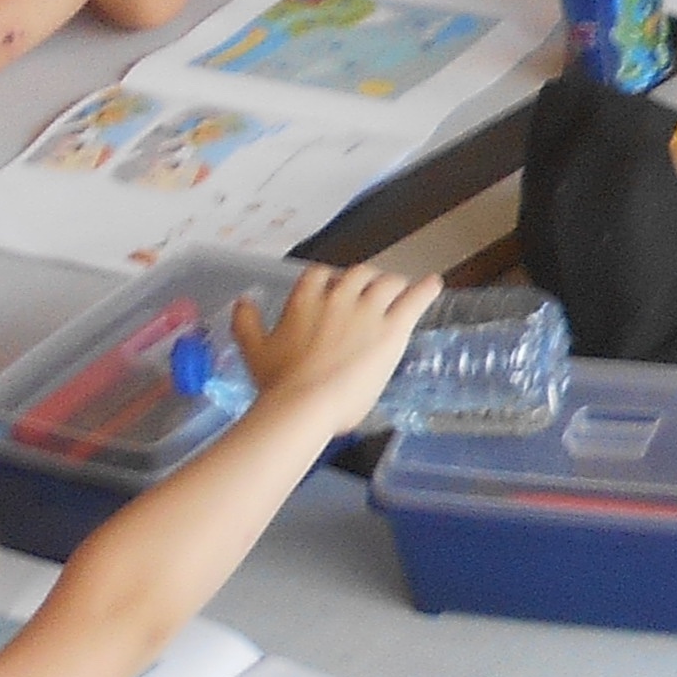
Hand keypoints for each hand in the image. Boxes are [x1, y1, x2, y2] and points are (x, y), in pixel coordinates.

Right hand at [233, 264, 435, 431]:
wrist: (307, 403)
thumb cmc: (279, 382)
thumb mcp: (253, 349)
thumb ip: (246, 322)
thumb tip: (242, 302)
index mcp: (305, 297)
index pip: (320, 275)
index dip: (328, 281)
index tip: (331, 291)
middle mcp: (339, 296)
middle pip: (357, 274)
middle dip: (363, 281)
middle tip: (367, 295)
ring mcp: (369, 310)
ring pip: (386, 282)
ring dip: (391, 285)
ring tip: (397, 291)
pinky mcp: (393, 328)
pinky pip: (414, 299)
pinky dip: (426, 289)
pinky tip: (434, 285)